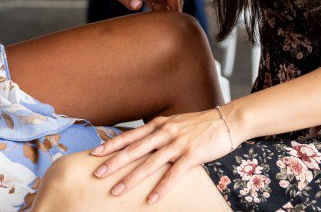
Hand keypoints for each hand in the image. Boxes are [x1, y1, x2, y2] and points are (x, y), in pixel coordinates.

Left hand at [90, 109, 236, 202]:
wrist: (226, 121)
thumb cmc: (199, 125)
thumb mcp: (174, 123)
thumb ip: (158, 132)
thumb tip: (141, 142)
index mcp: (158, 125)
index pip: (129, 136)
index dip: (111, 145)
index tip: (94, 153)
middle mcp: (164, 133)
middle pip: (134, 150)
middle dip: (114, 163)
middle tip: (97, 174)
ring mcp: (177, 144)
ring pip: (149, 164)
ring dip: (131, 179)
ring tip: (117, 190)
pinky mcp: (192, 155)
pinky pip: (173, 174)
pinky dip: (161, 187)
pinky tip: (151, 199)